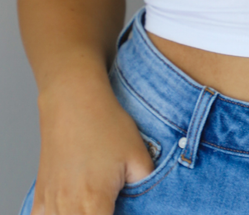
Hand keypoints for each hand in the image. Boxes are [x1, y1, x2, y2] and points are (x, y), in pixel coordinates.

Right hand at [30, 75, 153, 214]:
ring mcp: (50, 202)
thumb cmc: (105, 123)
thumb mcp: (138, 155)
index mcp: (94, 203)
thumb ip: (147, 186)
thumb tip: (153, 202)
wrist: (74, 99)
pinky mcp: (40, 194)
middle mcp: (68, 207)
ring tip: (95, 206)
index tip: (120, 211)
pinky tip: (70, 209)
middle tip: (112, 207)